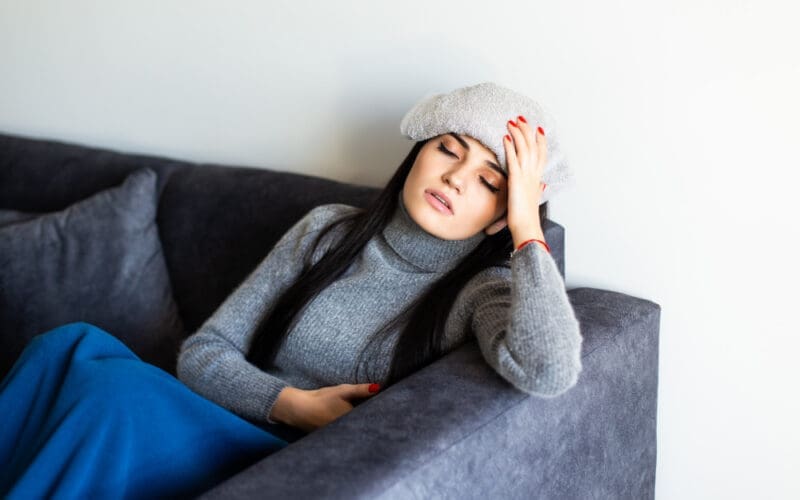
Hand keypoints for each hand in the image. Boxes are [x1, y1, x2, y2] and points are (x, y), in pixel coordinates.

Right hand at [270, 383, 379, 431]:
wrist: (298, 409)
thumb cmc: (321, 399)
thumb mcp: (343, 391)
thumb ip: (360, 390)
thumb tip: (378, 387)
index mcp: (352, 422)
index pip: (371, 420)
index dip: (380, 417)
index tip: (388, 414)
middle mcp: (347, 432)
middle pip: (365, 428)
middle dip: (372, 423)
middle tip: (383, 419)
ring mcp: (339, 437)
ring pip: (356, 432)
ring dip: (361, 427)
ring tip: (370, 424)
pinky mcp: (332, 438)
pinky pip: (346, 435)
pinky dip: (351, 430)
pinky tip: (352, 426)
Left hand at [503, 116, 546, 237]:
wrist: (527, 227)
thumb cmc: (527, 218)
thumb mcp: (533, 201)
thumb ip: (536, 191)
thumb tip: (542, 187)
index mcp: (537, 179)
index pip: (542, 154)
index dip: (540, 140)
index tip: (538, 129)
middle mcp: (534, 174)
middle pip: (533, 146)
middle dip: (528, 130)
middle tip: (521, 119)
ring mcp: (526, 176)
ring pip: (524, 148)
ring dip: (518, 133)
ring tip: (511, 122)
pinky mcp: (516, 180)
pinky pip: (513, 158)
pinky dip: (510, 146)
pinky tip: (505, 137)